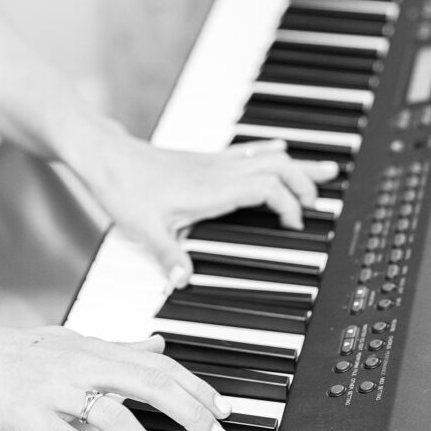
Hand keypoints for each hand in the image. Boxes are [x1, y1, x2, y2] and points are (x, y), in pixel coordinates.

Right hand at [0, 323, 230, 430]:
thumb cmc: (13, 352)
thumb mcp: (71, 342)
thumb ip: (118, 347)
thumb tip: (159, 345)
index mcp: (94, 348)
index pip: (158, 364)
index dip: (195, 387)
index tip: (223, 410)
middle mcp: (81, 363)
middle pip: (149, 383)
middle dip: (189, 412)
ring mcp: (55, 388)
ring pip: (114, 414)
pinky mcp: (30, 414)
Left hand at [87, 133, 338, 286]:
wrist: (105, 156)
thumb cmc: (123, 189)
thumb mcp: (144, 230)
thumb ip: (168, 256)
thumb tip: (184, 281)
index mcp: (211, 189)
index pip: (267, 187)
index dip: (288, 203)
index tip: (294, 224)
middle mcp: (218, 172)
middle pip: (277, 166)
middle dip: (305, 182)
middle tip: (319, 201)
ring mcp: (213, 162)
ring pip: (267, 155)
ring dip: (297, 164)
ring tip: (325, 169)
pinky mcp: (204, 159)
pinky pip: (248, 150)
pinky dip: (271, 152)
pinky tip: (281, 149)